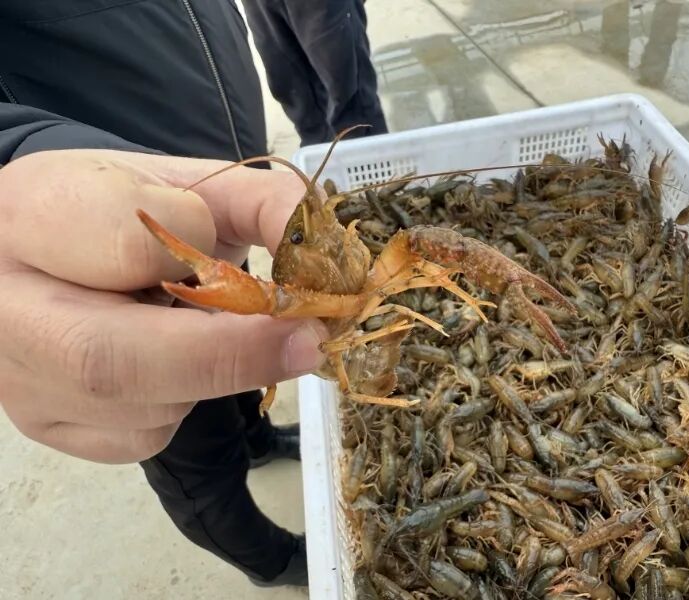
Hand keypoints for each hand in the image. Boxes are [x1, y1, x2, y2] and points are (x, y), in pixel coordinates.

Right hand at [0, 149, 327, 463]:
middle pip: (113, 363)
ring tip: (199, 324)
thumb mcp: (185, 183)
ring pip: (143, 408)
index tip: (301, 284)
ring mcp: (17, 381)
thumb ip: (258, 203)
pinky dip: (183, 402)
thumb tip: (329, 250)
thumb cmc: (118, 209)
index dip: (222, 275)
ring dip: (208, 374)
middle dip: (232, 357)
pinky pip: (142, 435)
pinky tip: (167, 359)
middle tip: (307, 344)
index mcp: (30, 213)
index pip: (131, 251)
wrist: (42, 247)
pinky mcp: (47, 427)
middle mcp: (4, 308)